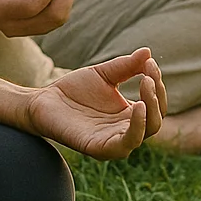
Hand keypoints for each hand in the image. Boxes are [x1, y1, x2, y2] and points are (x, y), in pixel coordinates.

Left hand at [23, 48, 164, 159]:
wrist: (43, 100)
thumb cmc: (74, 90)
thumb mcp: (103, 74)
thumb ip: (126, 66)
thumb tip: (149, 52)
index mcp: (128, 115)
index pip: (155, 104)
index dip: (157, 84)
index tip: (150, 62)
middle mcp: (125, 131)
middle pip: (156, 120)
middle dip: (156, 95)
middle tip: (148, 74)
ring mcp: (113, 141)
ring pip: (146, 133)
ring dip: (151, 109)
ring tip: (146, 84)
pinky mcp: (99, 148)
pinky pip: (125, 144)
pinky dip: (136, 127)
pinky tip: (137, 106)